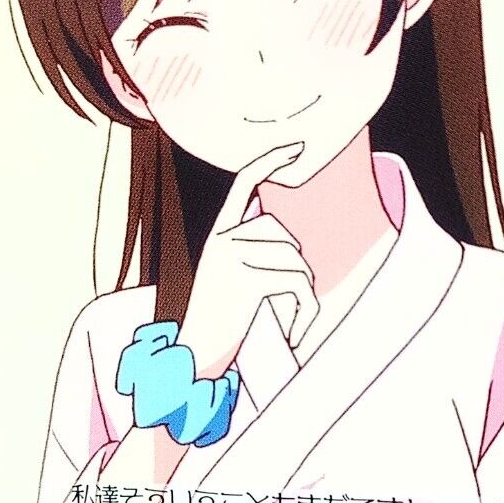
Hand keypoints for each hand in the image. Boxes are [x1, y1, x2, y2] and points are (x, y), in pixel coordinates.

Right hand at [178, 142, 317, 377]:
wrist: (196, 356)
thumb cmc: (217, 321)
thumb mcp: (226, 274)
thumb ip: (244, 246)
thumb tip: (272, 223)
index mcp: (217, 234)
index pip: (243, 183)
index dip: (269, 160)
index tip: (296, 146)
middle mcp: (221, 240)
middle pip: (284, 235)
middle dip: (297, 267)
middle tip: (292, 302)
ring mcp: (232, 258)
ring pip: (295, 260)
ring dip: (305, 293)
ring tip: (294, 319)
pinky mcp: (247, 280)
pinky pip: (298, 284)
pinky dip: (307, 311)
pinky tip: (298, 333)